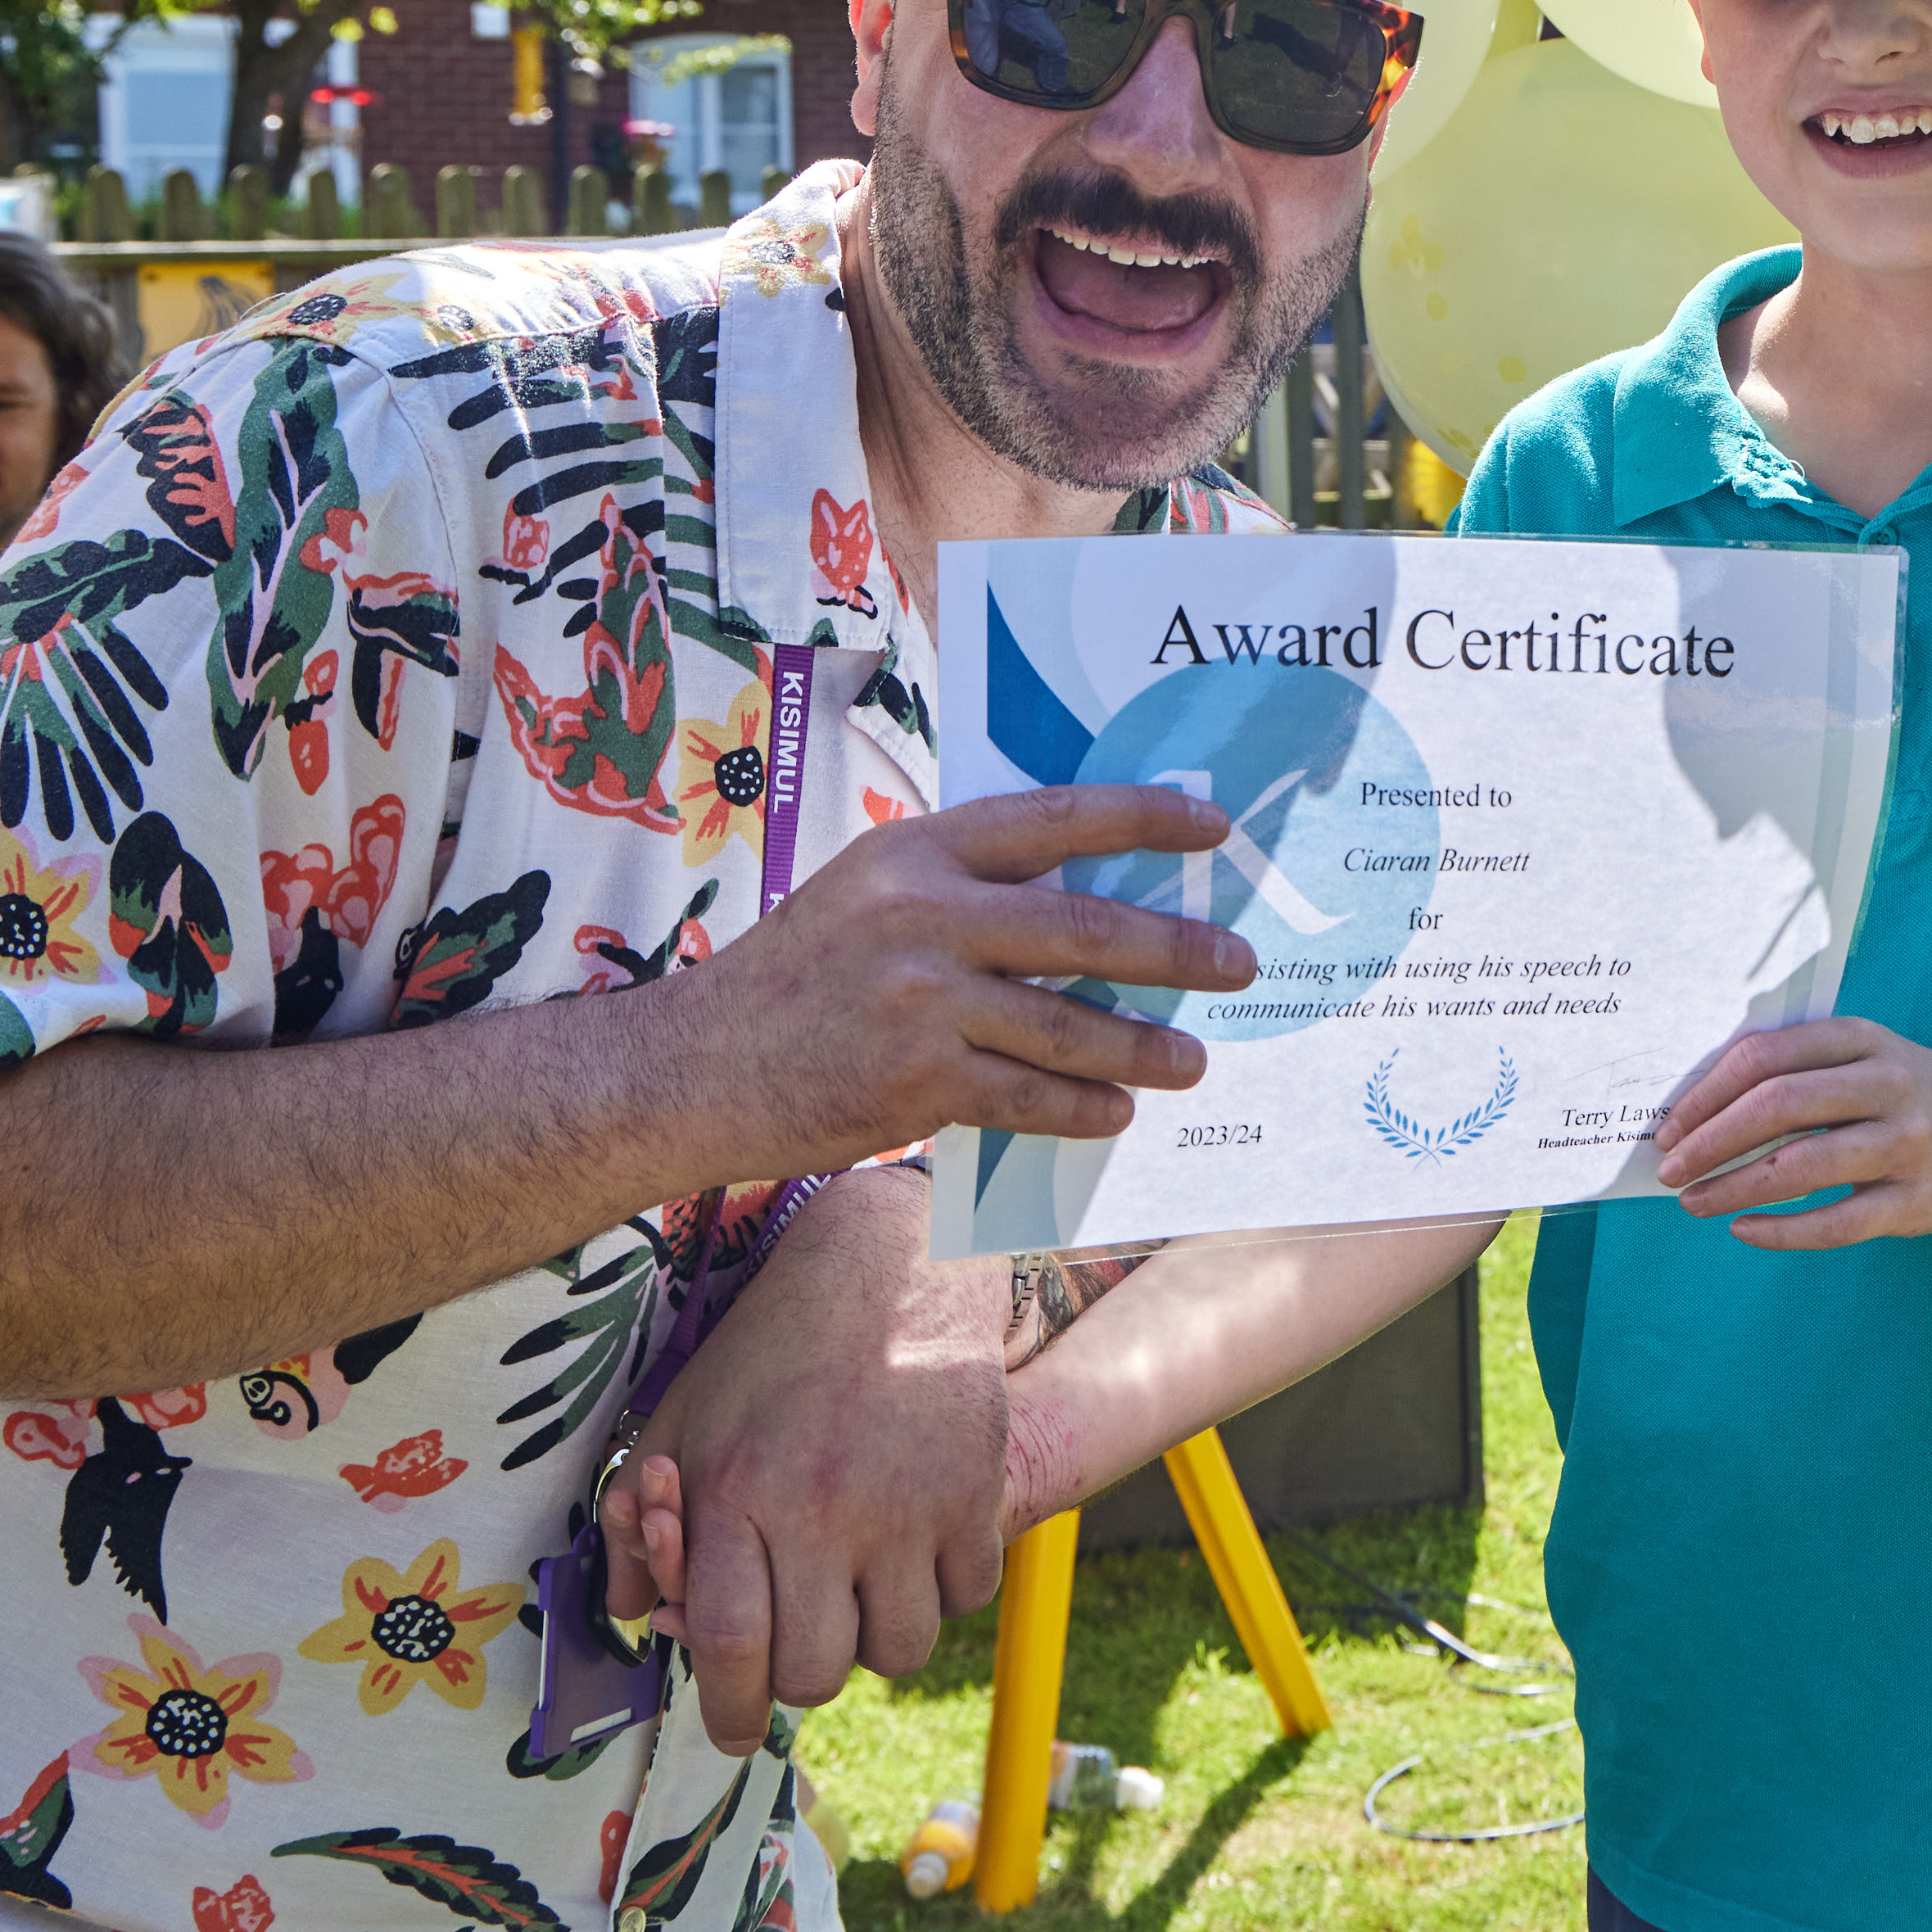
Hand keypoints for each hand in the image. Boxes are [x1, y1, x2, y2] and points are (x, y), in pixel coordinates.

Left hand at [599, 1176, 1005, 1751]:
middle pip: (814, 1672)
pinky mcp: (975, 1496)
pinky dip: (941, 1591)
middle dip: (796, 1675)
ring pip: (898, 1652)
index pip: (729, 1647)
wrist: (896, 1269)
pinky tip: (915, 1544)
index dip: (726, 1709)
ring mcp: (908, 1508)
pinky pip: (965, 1598)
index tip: (732, 1729)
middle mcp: (823, 1511)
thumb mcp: (681, 1418)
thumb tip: (638, 1614)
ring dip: (873, 1637)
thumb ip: (638, 1520)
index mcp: (737, 1493)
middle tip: (796, 1635)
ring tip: (857, 1585)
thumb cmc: (773, 1350)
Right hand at [644, 783, 1256, 1175]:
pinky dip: (1083, 1108)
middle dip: (1179, 952)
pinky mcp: (917, 1082)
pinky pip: (1030, 1097)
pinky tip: (1116, 1114)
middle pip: (1088, 930)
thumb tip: (1080, 893)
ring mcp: (922, 1001)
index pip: (1057, 818)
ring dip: (1145, 1048)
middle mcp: (925, 914)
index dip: (1145, 819)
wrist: (693, 1066)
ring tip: (1190, 1060)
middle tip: (1237, 965)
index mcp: (918, 849)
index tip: (1212, 829)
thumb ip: (961, 885)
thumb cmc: (792, 976)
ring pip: (1071, 1027)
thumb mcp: (867, 891)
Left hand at [1647, 1018, 1931, 1249]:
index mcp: (1862, 1038)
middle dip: (1709, 1141)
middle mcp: (1887, 1084)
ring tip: (1694, 1203)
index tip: (1669, 1126)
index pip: (1765, 1057)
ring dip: (1732, 1188)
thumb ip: (1798, 1068)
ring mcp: (1906, 1143)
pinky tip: (1745, 1229)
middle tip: (1670, 1169)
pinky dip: (1781, 1230)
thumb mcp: (1867, 1060)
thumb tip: (1698, 1105)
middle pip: (1777, 1105)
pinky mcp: (1918, 1201)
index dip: (1706, 1094)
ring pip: (1800, 1166)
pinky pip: (1836, 1223)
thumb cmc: (1911, 1099)